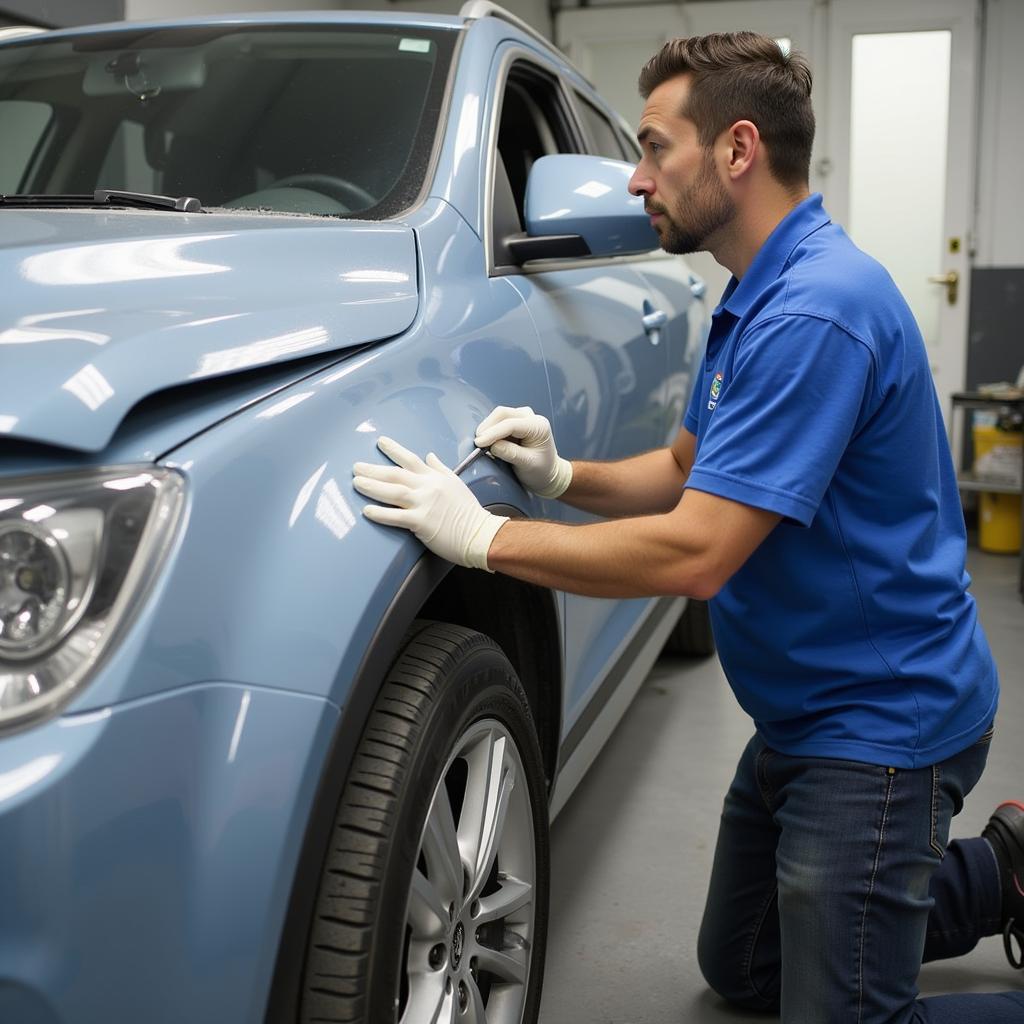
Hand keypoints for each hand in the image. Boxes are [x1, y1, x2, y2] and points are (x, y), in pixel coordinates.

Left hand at [353, 437, 508, 570]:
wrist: (480, 533)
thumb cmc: (469, 511)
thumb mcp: (456, 483)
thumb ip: (440, 468)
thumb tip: (429, 455)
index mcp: (435, 478)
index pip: (411, 459)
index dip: (394, 449)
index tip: (380, 442)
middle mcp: (427, 487)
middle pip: (395, 474)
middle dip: (373, 469)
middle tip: (356, 466)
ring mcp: (424, 504)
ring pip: (393, 492)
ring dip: (372, 486)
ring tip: (356, 482)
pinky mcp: (421, 522)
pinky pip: (396, 517)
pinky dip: (380, 513)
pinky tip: (367, 510)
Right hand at [474, 406, 572, 498]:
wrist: (548, 472)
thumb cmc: (541, 470)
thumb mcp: (527, 464)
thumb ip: (510, 453)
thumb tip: (492, 446)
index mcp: (538, 426)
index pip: (511, 424)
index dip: (493, 433)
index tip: (479, 443)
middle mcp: (531, 417)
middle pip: (503, 413)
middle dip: (488, 427)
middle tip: (477, 443)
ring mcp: (523, 417)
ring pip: (499, 415)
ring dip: (488, 427)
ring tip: (482, 444)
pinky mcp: (515, 421)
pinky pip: (498, 420)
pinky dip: (490, 429)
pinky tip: (487, 441)